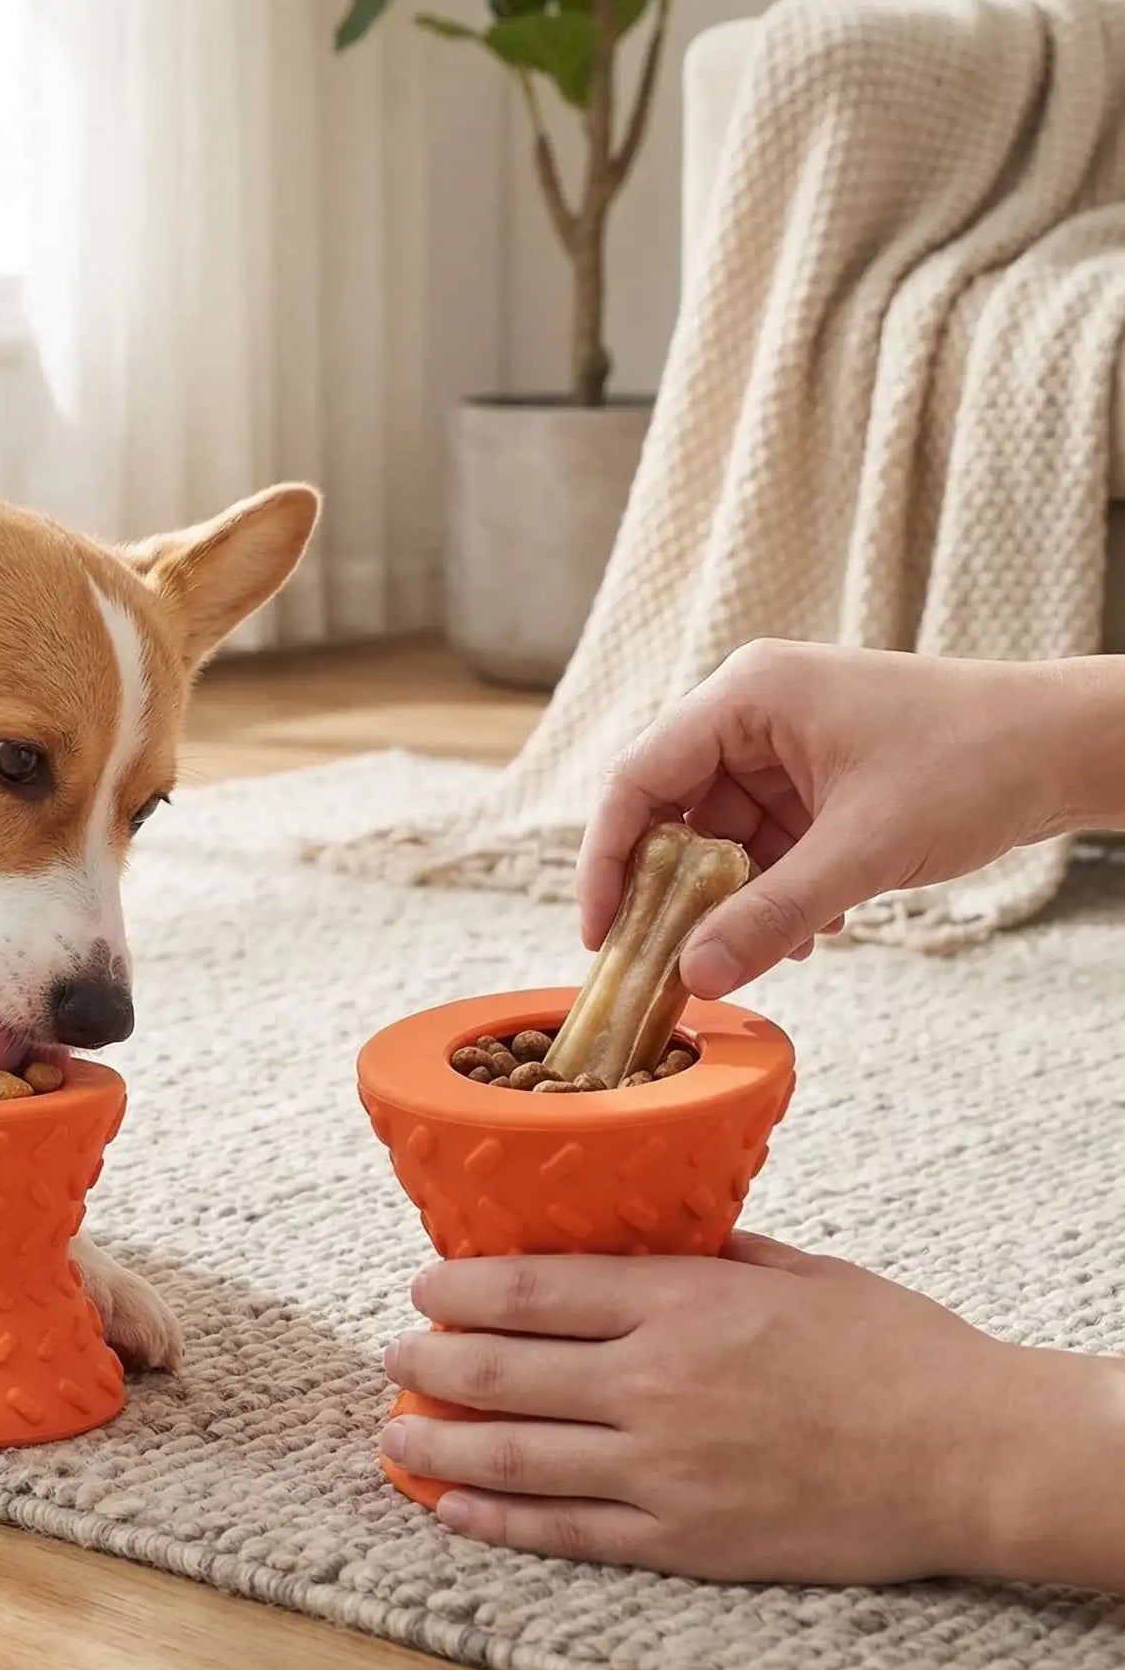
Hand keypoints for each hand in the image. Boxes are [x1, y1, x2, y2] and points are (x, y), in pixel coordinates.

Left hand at [382, 1236, 1067, 1584]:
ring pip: (518, 1458)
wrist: (971, 1455)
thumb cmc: (888, 1348)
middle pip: (504, 1372)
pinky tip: (453, 1508)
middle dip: (430, 1364)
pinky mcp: (688, 1541)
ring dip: (439, 1445)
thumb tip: (628, 1239)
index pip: (532, 1290)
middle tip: (391, 1356)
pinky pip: (571, 1532)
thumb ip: (699, 1252)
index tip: (420, 1285)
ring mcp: (667, 1470)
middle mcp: (656, 1384)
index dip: (459, 1289)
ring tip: (393, 1432)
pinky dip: (500, 1521)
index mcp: (680, 1303)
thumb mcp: (787, 1267)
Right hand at [578, 641, 1124, 996]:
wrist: (1068, 746)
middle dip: (680, 891)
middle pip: (674, 810)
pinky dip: (777, 889)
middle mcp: (752, 711)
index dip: (609, 860)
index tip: (602, 934)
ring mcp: (784, 743)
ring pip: (723, 835)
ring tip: (772, 949)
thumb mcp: (863, 851)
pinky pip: (766, 841)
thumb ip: (772, 914)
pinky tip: (813, 930)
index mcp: (745, 696)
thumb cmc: (975, 761)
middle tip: (671, 959)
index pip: (638, 779)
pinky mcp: (815, 775)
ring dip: (738, 899)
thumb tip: (694, 973)